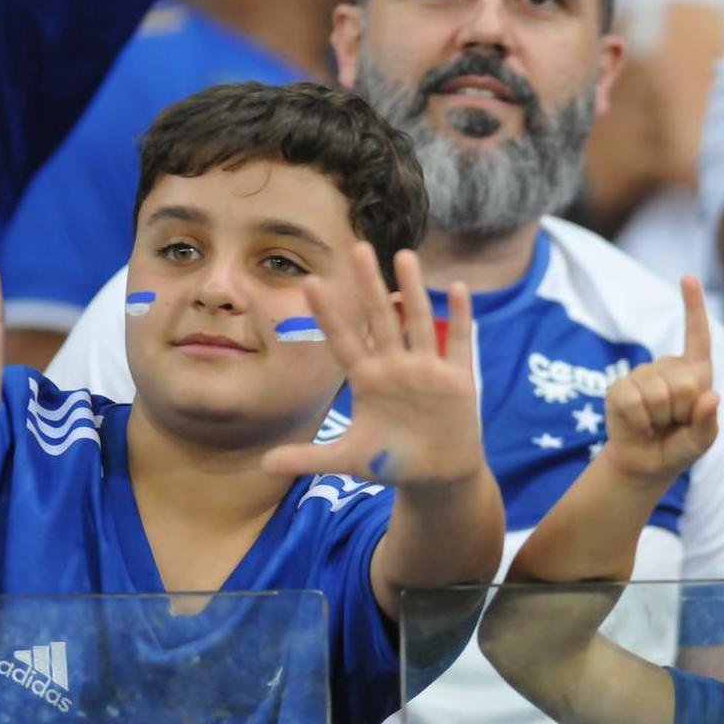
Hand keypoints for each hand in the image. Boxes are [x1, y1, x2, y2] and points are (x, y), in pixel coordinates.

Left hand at [262, 244, 484, 487]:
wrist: (436, 475)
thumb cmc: (391, 461)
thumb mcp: (348, 459)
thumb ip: (309, 458)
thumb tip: (264, 465)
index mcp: (367, 380)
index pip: (343, 340)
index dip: (327, 313)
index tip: (308, 282)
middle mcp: (394, 366)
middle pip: (380, 319)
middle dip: (370, 285)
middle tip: (358, 248)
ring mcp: (426, 369)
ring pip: (417, 321)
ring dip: (413, 290)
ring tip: (405, 256)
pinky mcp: (456, 379)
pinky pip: (457, 342)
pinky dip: (459, 317)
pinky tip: (457, 289)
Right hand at [601, 276, 719, 483]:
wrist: (645, 464)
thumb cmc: (679, 447)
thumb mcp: (701, 441)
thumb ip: (708, 423)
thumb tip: (711, 397)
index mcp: (694, 372)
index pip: (697, 335)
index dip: (693, 306)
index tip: (687, 277)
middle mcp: (667, 367)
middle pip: (685, 383)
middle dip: (681, 412)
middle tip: (672, 424)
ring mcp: (640, 375)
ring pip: (658, 394)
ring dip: (659, 419)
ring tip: (656, 425)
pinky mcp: (618, 388)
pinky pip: (632, 401)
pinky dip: (639, 422)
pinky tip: (640, 427)